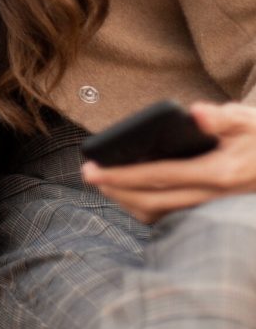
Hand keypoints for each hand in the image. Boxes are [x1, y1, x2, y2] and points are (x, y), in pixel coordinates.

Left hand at [82, 101, 255, 222]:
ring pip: (162, 214)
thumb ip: (221, 117)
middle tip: (88, 175)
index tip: (95, 170)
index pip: (159, 176)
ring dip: (129, 202)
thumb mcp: (247, 121)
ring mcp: (212, 208)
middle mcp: (212, 196)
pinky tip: (131, 193)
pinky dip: (147, 207)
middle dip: (117, 190)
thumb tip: (195, 112)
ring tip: (104, 184)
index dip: (124, 175)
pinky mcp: (210, 211)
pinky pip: (173, 216)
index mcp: (217, 173)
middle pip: (154, 201)